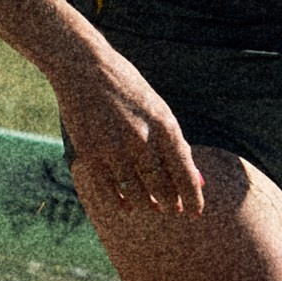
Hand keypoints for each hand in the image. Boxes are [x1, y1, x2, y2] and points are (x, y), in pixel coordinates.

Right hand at [53, 33, 205, 218]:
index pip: (184, 173)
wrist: (85, 68)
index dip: (192, 198)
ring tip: (153, 208)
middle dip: (171, 203)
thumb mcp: (158, 111)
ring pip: (137, 194)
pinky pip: (109, 192)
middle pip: (162, 188)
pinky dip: (121, 203)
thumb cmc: (128, 88)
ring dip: (148, 205)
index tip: (196, 212)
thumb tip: (196, 179)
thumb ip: (176, 144)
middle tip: (174, 210)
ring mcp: (114, 149)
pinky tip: (128, 205)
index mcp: (164, 126)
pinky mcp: (90, 155)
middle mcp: (141, 140)